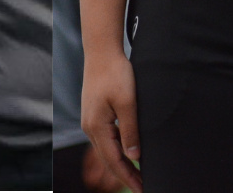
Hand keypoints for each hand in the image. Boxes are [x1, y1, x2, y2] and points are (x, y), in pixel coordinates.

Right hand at [81, 52, 144, 192]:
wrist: (101, 52)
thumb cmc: (116, 74)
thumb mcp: (128, 103)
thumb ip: (131, 131)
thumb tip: (134, 158)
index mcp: (97, 126)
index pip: (114, 161)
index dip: (129, 177)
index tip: (144, 190)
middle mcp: (89, 127)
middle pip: (108, 160)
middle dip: (125, 176)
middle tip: (144, 188)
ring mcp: (89, 121)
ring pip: (105, 151)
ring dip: (121, 165)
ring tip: (138, 176)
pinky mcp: (94, 115)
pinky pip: (105, 140)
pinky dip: (116, 152)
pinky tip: (127, 154)